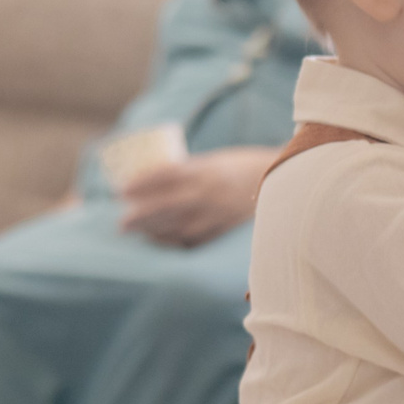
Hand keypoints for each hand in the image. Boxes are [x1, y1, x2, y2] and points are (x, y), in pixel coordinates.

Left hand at [118, 146, 272, 247]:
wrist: (282, 182)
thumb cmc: (242, 167)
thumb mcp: (213, 161)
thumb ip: (188, 172)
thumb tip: (152, 181)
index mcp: (205, 170)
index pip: (165, 176)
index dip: (141, 184)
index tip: (121, 190)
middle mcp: (210, 193)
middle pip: (167, 206)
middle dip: (141, 215)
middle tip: (121, 222)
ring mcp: (218, 214)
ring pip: (178, 227)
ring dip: (153, 231)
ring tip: (134, 232)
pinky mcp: (225, 230)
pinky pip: (194, 240)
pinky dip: (174, 242)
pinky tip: (159, 241)